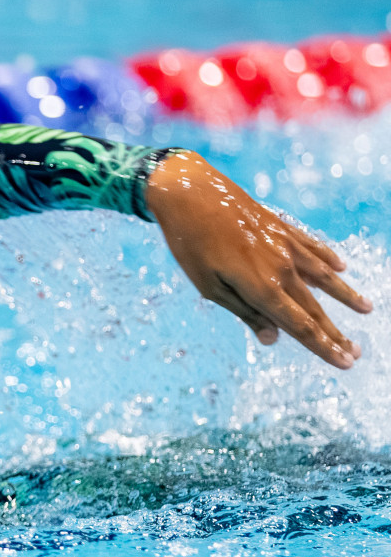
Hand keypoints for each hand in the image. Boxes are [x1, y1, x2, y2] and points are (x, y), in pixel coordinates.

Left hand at [146, 152, 371, 369]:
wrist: (190, 192)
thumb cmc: (191, 245)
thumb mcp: (209, 286)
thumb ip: (245, 312)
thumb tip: (273, 338)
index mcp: (262, 287)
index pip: (300, 326)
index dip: (323, 347)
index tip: (345, 363)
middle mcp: (282, 267)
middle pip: (315, 308)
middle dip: (335, 333)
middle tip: (356, 353)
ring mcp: (285, 245)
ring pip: (324, 276)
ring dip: (345, 295)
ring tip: (366, 309)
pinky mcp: (281, 227)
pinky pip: (313, 248)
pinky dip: (329, 260)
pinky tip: (342, 268)